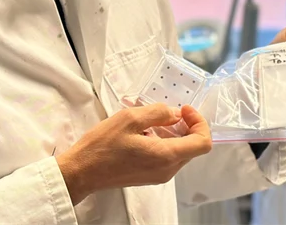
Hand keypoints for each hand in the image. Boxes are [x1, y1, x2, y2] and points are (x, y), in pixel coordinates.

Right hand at [56, 103, 212, 204]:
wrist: (82, 172)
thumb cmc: (103, 146)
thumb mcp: (130, 118)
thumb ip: (158, 113)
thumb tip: (175, 114)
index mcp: (166, 156)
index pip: (203, 143)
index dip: (200, 122)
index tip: (184, 109)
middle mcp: (167, 170)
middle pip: (194, 147)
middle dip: (189, 126)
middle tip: (171, 111)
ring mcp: (159, 175)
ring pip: (182, 152)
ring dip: (177, 134)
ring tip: (156, 120)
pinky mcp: (150, 176)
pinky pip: (169, 158)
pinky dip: (167, 143)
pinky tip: (148, 132)